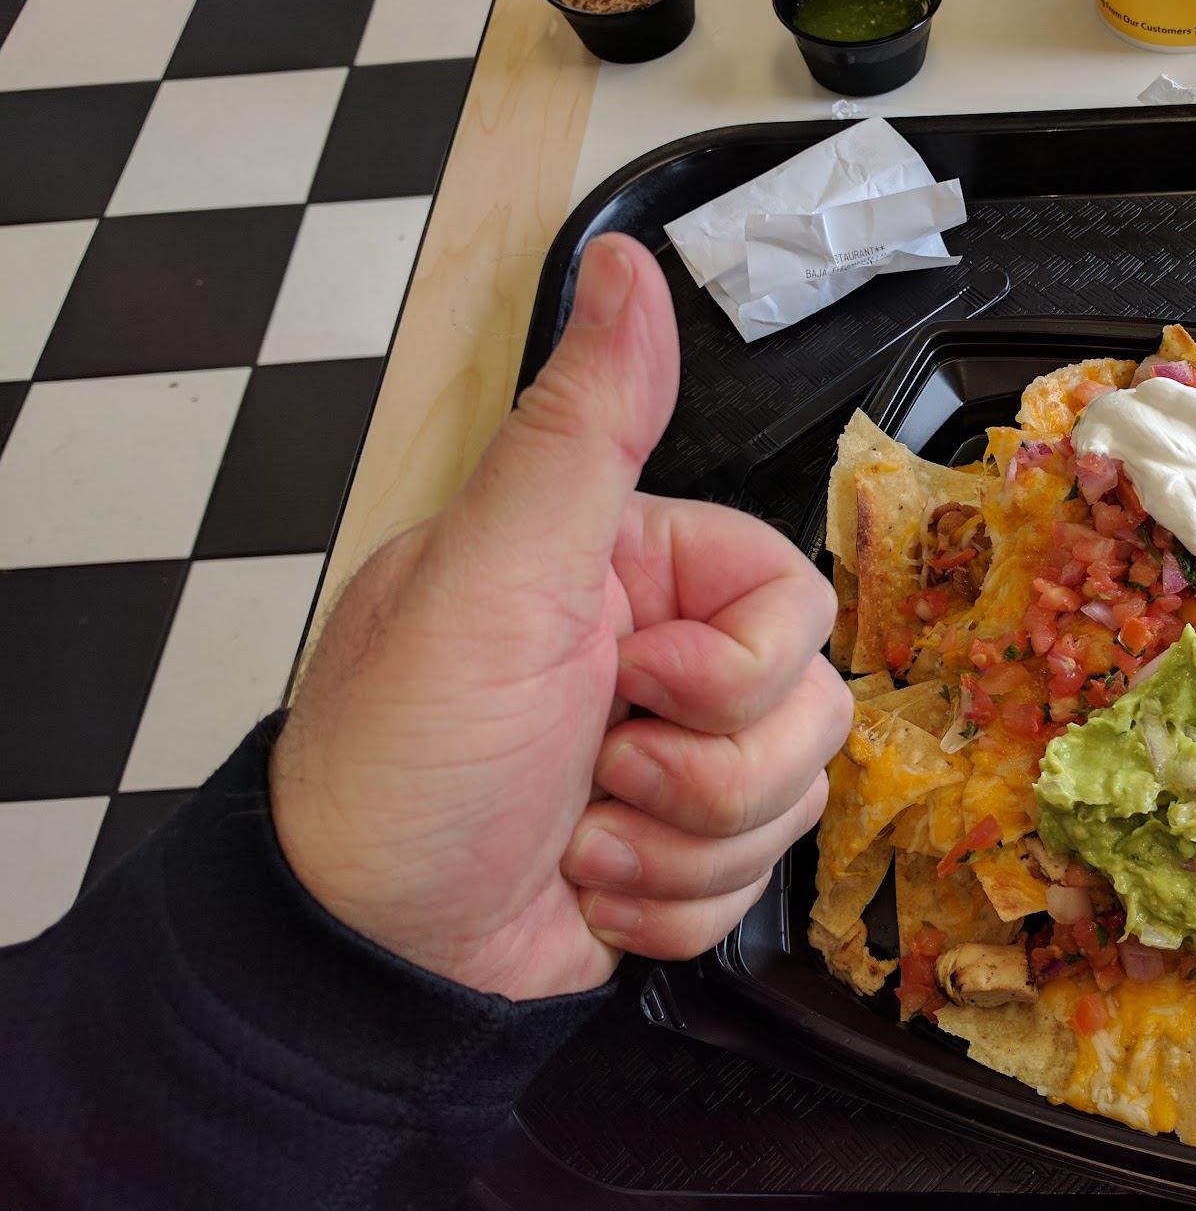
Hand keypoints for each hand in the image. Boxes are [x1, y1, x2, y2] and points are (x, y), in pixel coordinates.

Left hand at [271, 234, 849, 999]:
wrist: (363, 956)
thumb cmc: (402, 759)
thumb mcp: (488, 578)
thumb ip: (578, 428)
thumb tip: (626, 262)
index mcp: (632, 573)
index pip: (791, 595)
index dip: (742, 662)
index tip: (642, 680)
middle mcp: (661, 659)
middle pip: (810, 706)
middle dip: (708, 772)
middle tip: (596, 766)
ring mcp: (674, 763)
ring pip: (792, 800)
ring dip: (683, 846)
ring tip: (579, 837)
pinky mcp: (677, 858)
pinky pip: (754, 885)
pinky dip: (670, 906)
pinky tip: (587, 889)